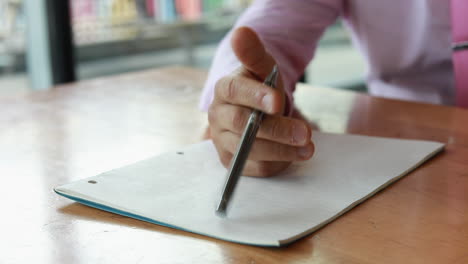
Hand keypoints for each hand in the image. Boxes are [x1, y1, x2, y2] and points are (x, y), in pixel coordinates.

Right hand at [208, 27, 314, 176]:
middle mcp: (217, 116)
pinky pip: (255, 168)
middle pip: (242, 125)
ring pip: (250, 151)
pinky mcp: (232, 162)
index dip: (255, 96)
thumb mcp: (262, 68)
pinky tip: (293, 155)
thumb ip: (254, 53)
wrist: (256, 110)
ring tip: (308, 147)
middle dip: (276, 130)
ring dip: (282, 151)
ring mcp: (222, 141)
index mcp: (223, 90)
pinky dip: (277, 163)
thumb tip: (241, 32)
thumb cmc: (261, 87)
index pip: (234, 90)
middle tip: (305, 133)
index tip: (278, 101)